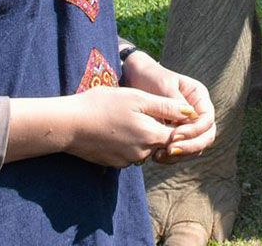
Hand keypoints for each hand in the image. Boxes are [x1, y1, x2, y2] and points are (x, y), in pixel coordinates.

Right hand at [5, 86, 196, 168]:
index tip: (162, 108)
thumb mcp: (138, 98)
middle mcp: (142, 153)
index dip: (175, 122)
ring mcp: (127, 160)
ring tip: (123, 116)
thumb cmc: (103, 104)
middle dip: (156, 126)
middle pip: (160, 141)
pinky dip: (127, 141)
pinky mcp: (114, 163)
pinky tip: (113, 128)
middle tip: (137, 109)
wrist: (69, 123)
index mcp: (151, 136)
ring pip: (145, 147)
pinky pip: (129, 152)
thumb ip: (166, 107)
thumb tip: (191, 113)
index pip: (176, 134)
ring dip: (141, 134)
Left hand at [121, 51, 215, 162]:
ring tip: (160, 155)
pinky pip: (182, 149)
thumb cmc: (151, 77)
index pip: (207, 119)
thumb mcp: (164, 85)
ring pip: (196, 146)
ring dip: (182, 154)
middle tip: (170, 150)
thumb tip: (190, 116)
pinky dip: (173, 156)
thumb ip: (176, 100)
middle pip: (207, 135)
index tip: (174, 135)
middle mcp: (198, 111)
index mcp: (199, 96)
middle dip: (191, 146)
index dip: (194, 130)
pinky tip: (157, 156)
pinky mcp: (178, 134)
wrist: (136, 79)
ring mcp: (190, 124)